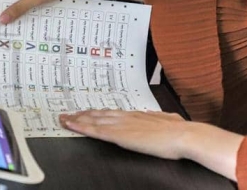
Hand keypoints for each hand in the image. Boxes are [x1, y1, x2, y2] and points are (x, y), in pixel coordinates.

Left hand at [60, 109, 243, 179]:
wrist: (182, 135)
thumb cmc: (179, 131)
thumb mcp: (169, 121)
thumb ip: (160, 119)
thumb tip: (159, 117)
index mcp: (138, 115)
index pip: (113, 113)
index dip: (99, 112)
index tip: (89, 112)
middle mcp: (126, 117)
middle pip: (99, 114)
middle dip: (83, 114)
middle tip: (69, 113)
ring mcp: (121, 124)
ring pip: (93, 120)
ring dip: (77, 119)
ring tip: (64, 118)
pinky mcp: (119, 135)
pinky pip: (94, 130)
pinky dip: (80, 127)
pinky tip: (70, 126)